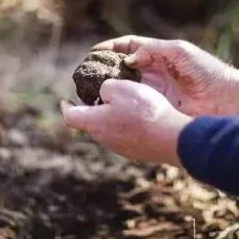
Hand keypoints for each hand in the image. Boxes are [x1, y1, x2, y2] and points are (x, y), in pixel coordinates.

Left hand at [61, 79, 191, 166]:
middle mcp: (104, 139)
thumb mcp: (120, 87)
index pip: (70, 117)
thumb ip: (105, 87)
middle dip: (91, 107)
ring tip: (123, 101)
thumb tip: (104, 93)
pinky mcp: (136, 151)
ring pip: (109, 128)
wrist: (172, 137)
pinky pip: (125, 134)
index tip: (66, 100)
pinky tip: (141, 114)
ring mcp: (121, 147)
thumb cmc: (144, 110)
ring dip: (111, 115)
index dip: (66, 107)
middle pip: (91, 122)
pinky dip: (126, 123)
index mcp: (95, 123)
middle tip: (98, 94)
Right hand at [92, 35, 238, 115]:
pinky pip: (135, 106)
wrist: (227, 99)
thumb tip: (128, 58)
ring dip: (109, 88)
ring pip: (125, 88)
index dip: (110, 49)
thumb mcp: (179, 52)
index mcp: (158, 56)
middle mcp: (153, 73)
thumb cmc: (206, 71)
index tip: (93, 53)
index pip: (128, 48)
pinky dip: (121, 105)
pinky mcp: (157, 109)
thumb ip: (152, 50)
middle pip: (121, 69)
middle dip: (104, 70)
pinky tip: (108, 106)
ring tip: (91, 90)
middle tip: (86, 75)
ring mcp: (154, 92)